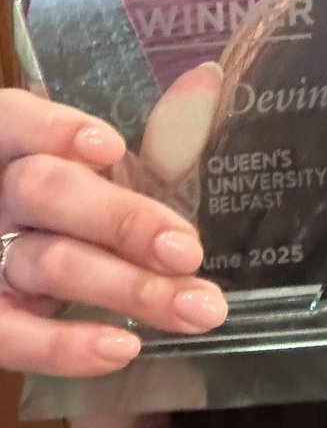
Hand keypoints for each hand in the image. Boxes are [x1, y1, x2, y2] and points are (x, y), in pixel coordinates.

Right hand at [0, 87, 227, 378]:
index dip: (56, 130)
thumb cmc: (80, 198)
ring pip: (46, 262)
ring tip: (195, 307)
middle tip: (190, 251)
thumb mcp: (107, 166)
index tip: (112, 149)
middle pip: (45, 192)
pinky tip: (122, 347)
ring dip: (127, 287)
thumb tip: (207, 80)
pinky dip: (64, 345)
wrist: (20, 265)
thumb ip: (157, 132)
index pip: (17, 119)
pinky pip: (11, 335)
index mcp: (14, 140)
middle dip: (122, 220)